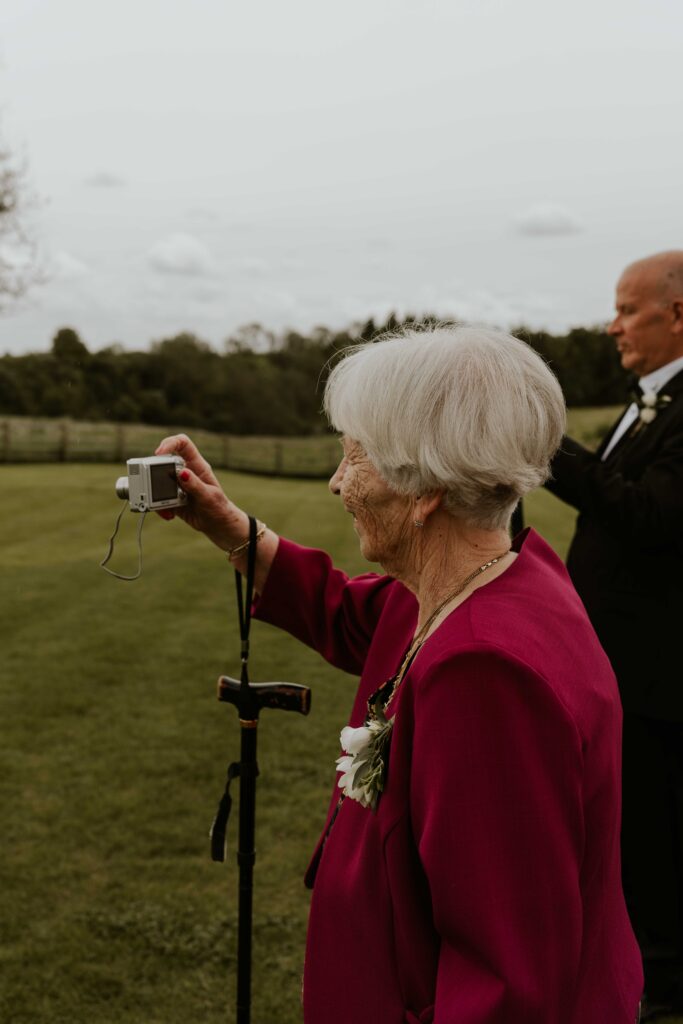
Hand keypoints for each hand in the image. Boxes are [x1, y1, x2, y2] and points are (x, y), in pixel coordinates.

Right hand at [154, 433, 247, 549]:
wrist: (218, 526)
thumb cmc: (219, 508)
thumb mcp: (209, 496)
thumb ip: (195, 485)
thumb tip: (181, 473)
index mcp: (197, 466)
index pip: (183, 444)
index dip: (170, 443)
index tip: (159, 453)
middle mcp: (186, 472)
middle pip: (164, 462)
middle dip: (156, 473)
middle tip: (156, 485)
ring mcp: (177, 486)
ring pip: (158, 482)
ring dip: (156, 494)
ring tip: (165, 507)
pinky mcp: (171, 499)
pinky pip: (158, 499)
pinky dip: (159, 508)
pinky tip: (169, 515)